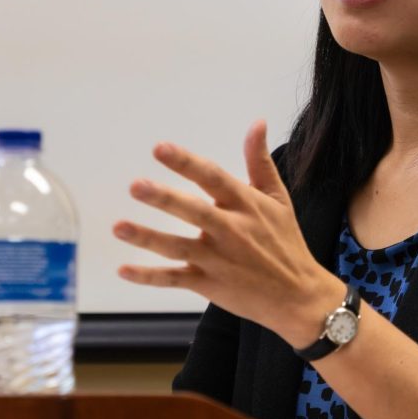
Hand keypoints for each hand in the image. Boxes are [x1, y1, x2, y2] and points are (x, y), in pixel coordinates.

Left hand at [113, 120, 344, 348]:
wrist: (298, 296)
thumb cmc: (285, 242)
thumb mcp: (278, 198)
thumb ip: (260, 161)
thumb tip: (258, 123)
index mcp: (245, 205)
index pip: (213, 177)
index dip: (186, 163)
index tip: (160, 149)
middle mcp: (231, 230)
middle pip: (194, 211)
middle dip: (165, 198)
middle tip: (136, 186)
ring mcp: (218, 259)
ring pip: (178, 247)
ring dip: (148, 238)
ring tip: (119, 227)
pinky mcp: (209, 283)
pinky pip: (175, 278)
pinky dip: (149, 277)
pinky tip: (124, 270)